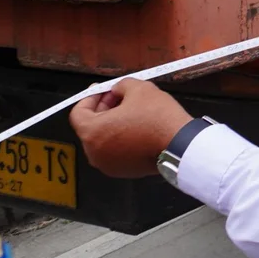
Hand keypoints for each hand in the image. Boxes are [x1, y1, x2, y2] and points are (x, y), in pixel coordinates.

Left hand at [70, 78, 192, 178]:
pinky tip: (138, 128)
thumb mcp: (139, 88)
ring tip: (132, 112)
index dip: (90, 97)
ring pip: (102, 140)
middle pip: (90, 127)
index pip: (78, 113)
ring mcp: (108, 165)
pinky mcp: (123, 171)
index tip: (103, 90)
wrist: (180, 145)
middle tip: (119, 97)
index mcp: (92, 132)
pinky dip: (121, 139)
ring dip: (112, 125)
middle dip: (102, 109)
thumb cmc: (158, 118)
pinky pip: (114, 151)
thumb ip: (120, 86)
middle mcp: (95, 153)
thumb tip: (116, 91)